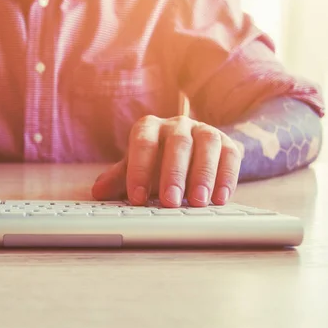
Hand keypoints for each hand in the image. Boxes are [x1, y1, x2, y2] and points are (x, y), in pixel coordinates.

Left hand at [92, 116, 241, 207]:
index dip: (139, 170)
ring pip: (207, 146)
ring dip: (203, 175)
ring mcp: (204, 131)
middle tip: (170, 202)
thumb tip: (98, 192)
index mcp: (149, 128)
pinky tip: (219, 199)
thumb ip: (118, 178)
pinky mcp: (228, 143)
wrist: (188, 153)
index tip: (138, 197)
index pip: (143, 143)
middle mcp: (178, 125)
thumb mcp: (134, 169)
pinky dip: (226, 177)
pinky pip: (230, 156)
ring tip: (198, 202)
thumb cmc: (155, 164)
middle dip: (174, 174)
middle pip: (177, 144)